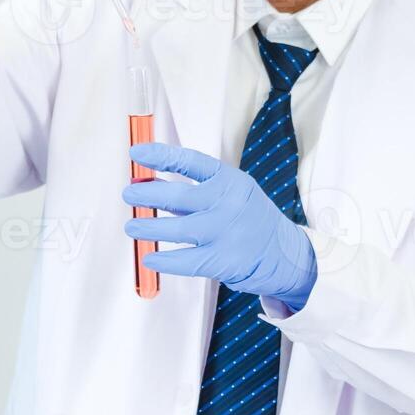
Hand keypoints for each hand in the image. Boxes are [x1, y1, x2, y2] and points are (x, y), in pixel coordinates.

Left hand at [122, 142, 317, 310]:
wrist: (285, 254)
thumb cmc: (250, 219)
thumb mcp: (230, 194)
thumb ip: (192, 191)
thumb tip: (148, 185)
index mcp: (229, 180)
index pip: (190, 162)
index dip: (161, 155)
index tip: (137, 153)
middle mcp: (228, 203)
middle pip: (179, 196)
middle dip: (148, 195)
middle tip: (129, 194)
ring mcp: (227, 232)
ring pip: (178, 229)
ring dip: (149, 228)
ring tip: (132, 226)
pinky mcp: (224, 261)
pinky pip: (186, 260)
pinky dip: (164, 260)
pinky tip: (150, 258)